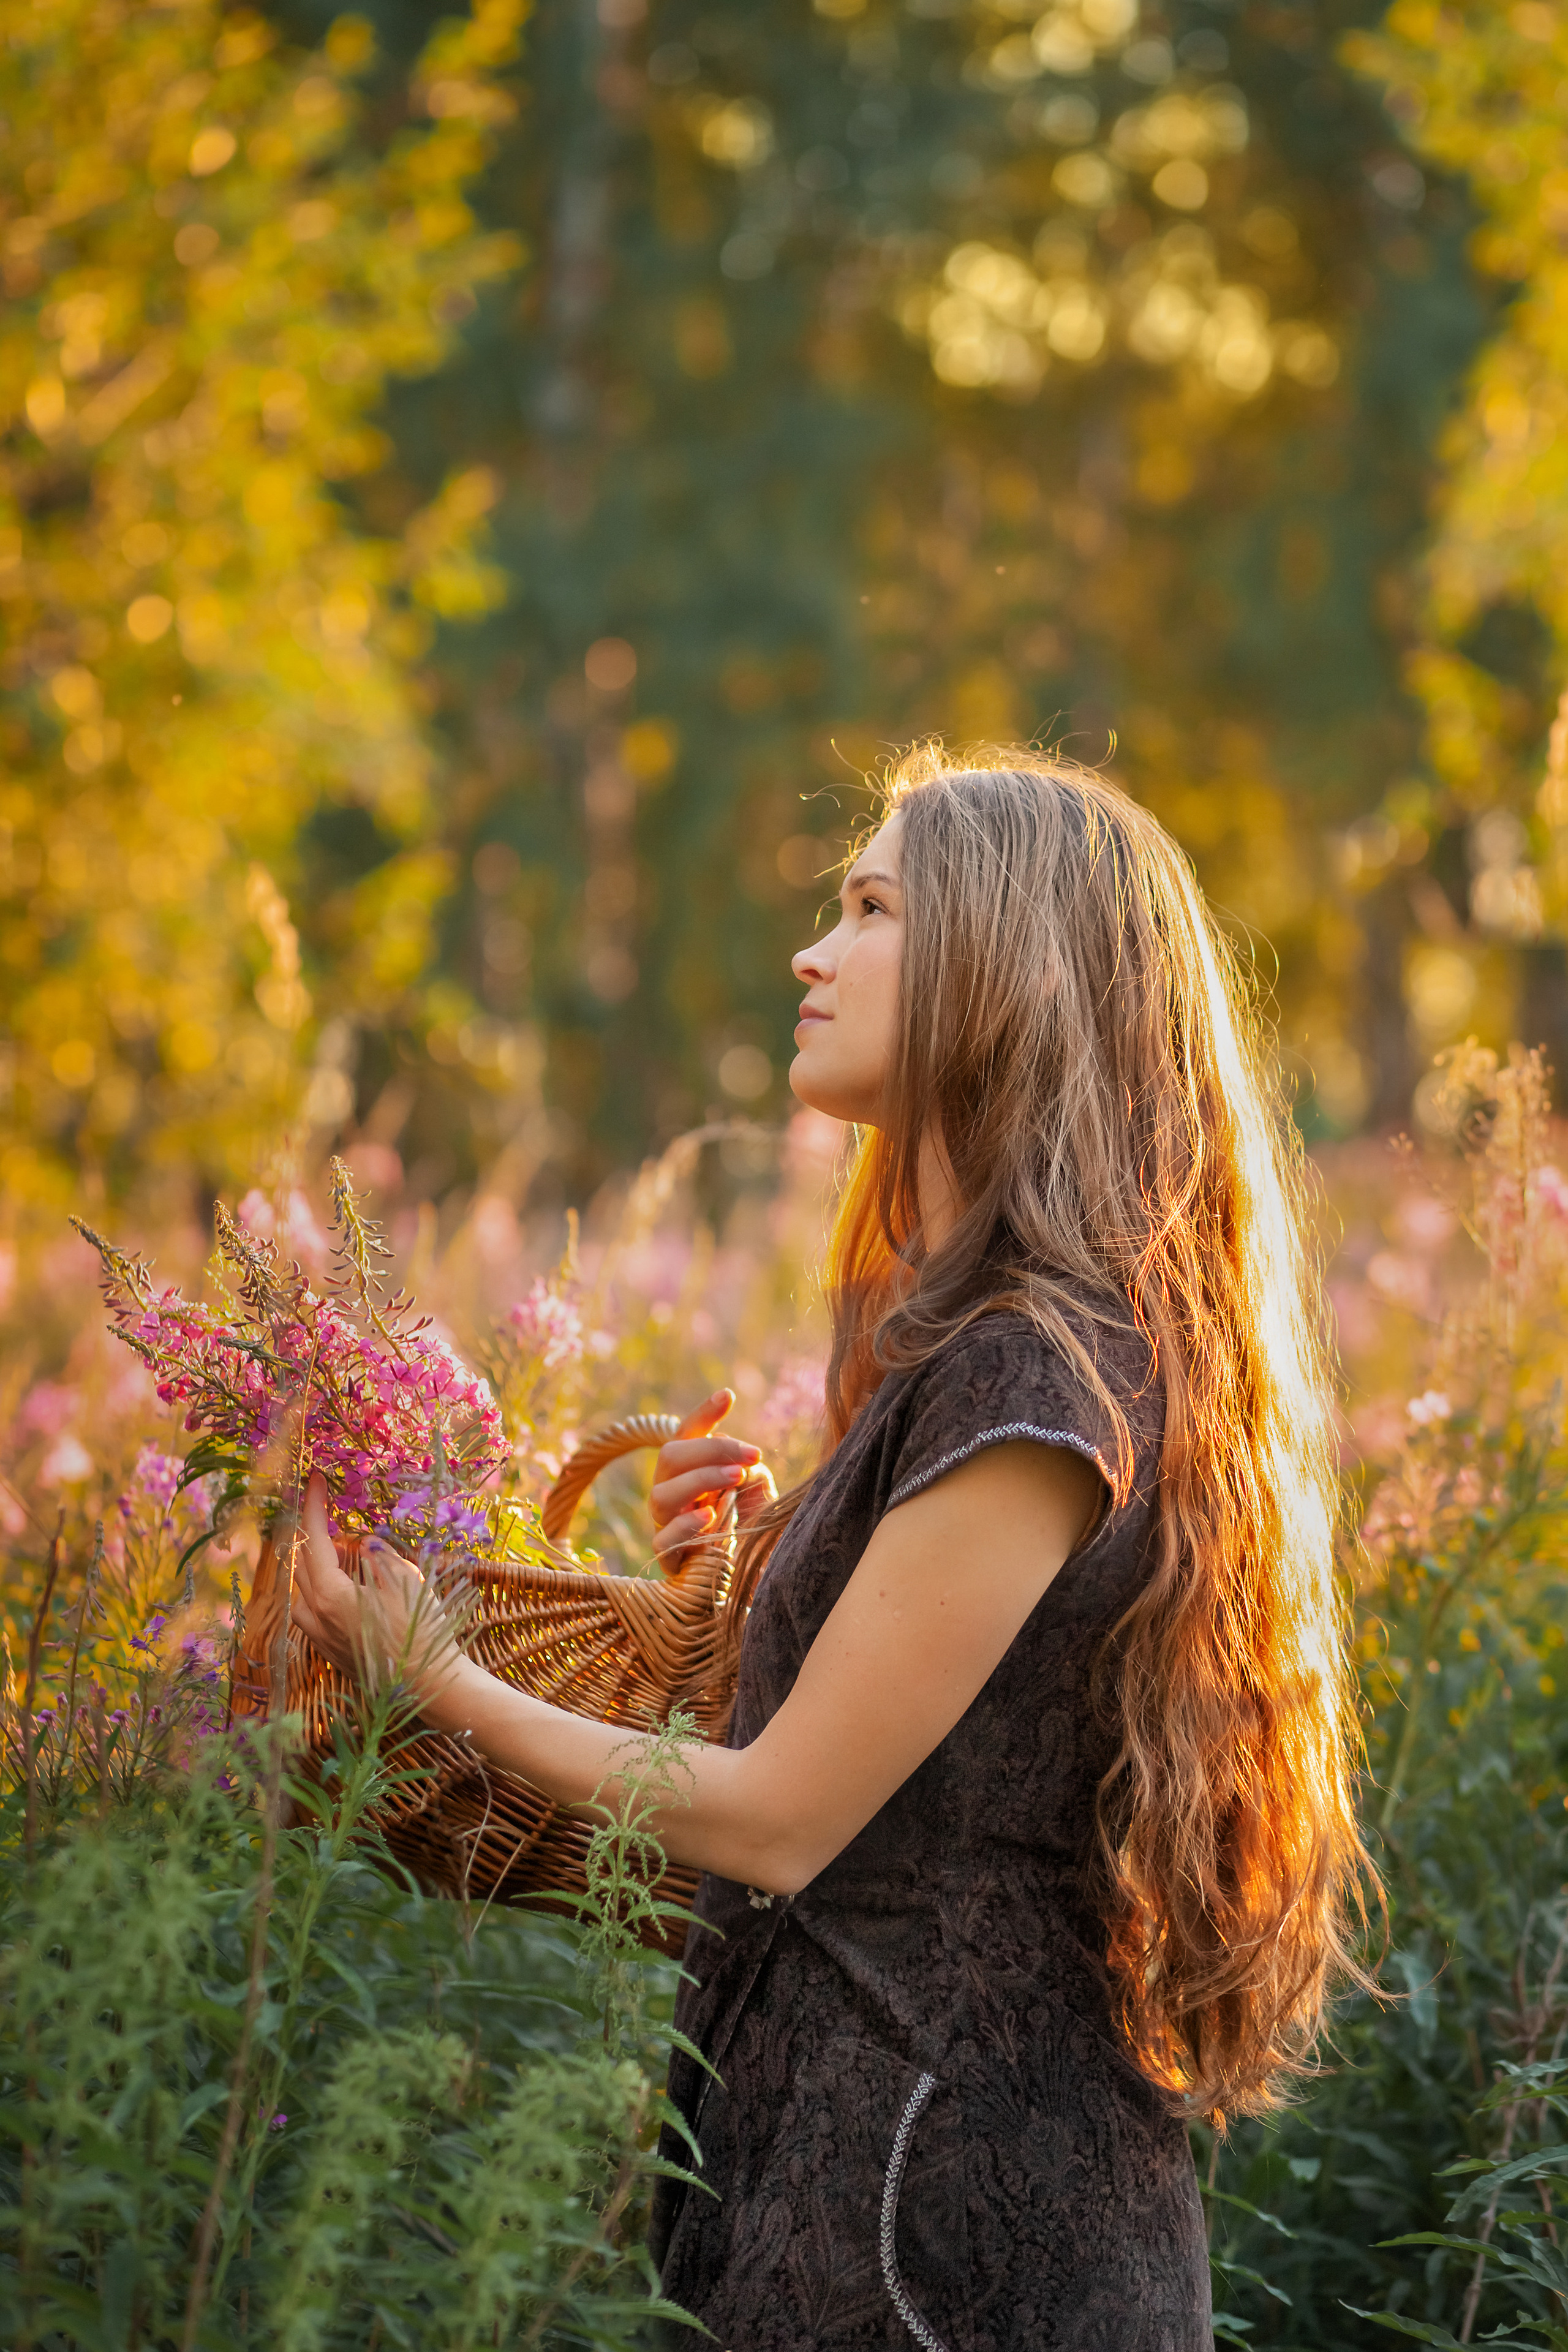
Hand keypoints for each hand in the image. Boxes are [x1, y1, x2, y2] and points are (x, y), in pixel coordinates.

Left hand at [288, 1471, 466, 1713]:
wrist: (428, 1687)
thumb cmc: (421, 1633)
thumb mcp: (406, 1582)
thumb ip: (379, 1556)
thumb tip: (363, 1543)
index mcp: (331, 1596)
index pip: (313, 1540)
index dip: (314, 1506)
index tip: (315, 1479)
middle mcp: (316, 1617)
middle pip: (301, 1564)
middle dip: (312, 1532)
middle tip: (326, 1508)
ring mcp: (320, 1637)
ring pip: (303, 1590)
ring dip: (315, 1563)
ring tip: (339, 1549)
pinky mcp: (330, 1651)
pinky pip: (312, 1611)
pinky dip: (321, 1588)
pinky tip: (344, 1585)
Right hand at [650, 1388, 773, 1563]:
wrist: (749, 1568)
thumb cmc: (748, 1520)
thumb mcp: (754, 1486)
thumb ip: (745, 1466)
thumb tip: (735, 1455)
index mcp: (689, 1467)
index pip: (688, 1432)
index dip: (704, 1412)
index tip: (728, 1395)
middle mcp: (670, 1489)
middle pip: (671, 1456)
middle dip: (712, 1450)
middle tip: (752, 1454)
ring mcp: (664, 1521)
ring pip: (662, 1494)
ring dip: (701, 1481)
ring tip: (736, 1477)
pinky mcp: (667, 1555)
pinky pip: (663, 1538)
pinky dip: (686, 1524)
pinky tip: (710, 1516)